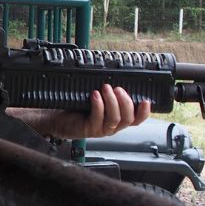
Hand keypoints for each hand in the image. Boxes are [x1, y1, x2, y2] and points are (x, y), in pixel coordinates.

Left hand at [34, 84, 150, 138]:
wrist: (59, 118)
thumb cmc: (78, 108)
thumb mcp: (98, 99)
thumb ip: (109, 92)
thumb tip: (116, 75)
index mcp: (118, 119)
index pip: (137, 120)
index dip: (144, 112)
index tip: (145, 100)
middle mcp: (112, 126)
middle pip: (128, 119)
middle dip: (125, 102)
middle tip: (118, 88)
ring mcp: (101, 129)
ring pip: (115, 119)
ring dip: (112, 102)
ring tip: (106, 88)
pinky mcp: (89, 129)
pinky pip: (98, 119)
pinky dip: (98, 106)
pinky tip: (95, 95)